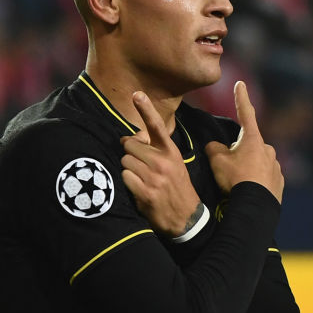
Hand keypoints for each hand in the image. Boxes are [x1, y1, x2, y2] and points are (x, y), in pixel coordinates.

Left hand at [121, 91, 203, 237]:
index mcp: (171, 152)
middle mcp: (163, 162)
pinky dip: (127, 183)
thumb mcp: (173, 164)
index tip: (137, 94)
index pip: (157, 126)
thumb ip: (155, 149)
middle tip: (139, 165)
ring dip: (128, 169)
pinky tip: (138, 189)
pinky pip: (124, 177)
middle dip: (130, 154)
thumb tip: (131, 138)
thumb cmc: (176, 187)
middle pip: (130, 146)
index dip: (146, 109)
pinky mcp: (145, 192)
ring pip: (125, 161)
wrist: (187, 218)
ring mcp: (154, 177)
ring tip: (141, 179)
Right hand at [204, 81, 283, 202]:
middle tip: (229, 170)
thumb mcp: (217, 161)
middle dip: (240, 153)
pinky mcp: (280, 183)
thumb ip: (214, 148)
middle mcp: (268, 149)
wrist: (254, 206)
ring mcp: (276, 166)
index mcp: (253, 140)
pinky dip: (257, 182)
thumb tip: (216, 147)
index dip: (241, 98)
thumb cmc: (235, 179)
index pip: (245, 113)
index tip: (240, 84)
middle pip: (249, 146)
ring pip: (258, 162)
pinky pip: (265, 178)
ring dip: (249, 169)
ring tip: (238, 185)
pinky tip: (249, 192)